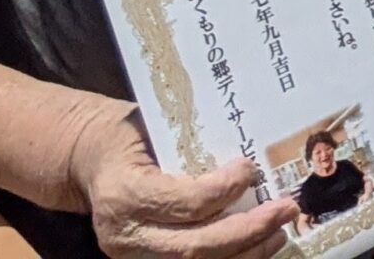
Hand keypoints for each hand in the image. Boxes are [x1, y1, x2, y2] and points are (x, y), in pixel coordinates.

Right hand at [70, 105, 297, 258]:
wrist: (88, 161)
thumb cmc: (127, 135)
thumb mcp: (151, 127)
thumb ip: (192, 142)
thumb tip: (251, 148)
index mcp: (124, 193)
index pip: (186, 203)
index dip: (226, 190)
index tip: (251, 169)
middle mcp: (125, 234)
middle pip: (195, 247)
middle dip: (248, 231)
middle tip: (285, 209)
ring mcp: (133, 256)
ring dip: (247, 252)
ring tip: (279, 231)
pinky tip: (257, 246)